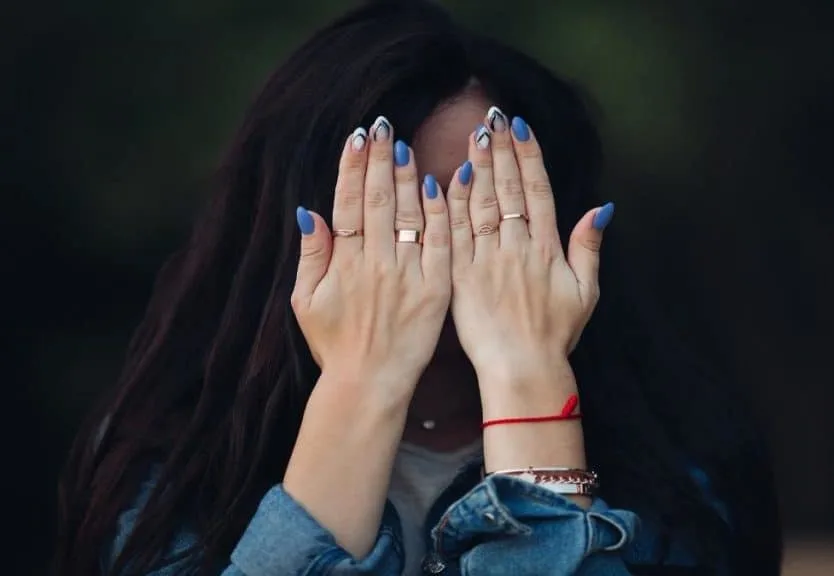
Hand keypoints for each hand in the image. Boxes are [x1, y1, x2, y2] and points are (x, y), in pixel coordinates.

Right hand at [285, 117, 450, 556]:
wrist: (369, 384)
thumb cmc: (335, 345)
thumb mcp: (305, 301)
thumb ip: (311, 255)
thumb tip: (309, 212)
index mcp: (345, 261)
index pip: (349, 202)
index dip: (352, 166)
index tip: (357, 136)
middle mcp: (377, 261)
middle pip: (379, 199)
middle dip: (380, 158)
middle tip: (383, 125)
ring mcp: (408, 273)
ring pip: (410, 213)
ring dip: (408, 175)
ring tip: (406, 144)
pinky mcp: (436, 289)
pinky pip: (440, 243)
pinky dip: (440, 213)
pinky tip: (440, 183)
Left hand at [446, 107, 613, 382]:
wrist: (522, 369)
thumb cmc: (555, 334)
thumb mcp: (586, 292)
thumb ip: (589, 247)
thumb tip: (601, 208)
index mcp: (547, 248)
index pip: (538, 191)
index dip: (529, 156)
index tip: (520, 127)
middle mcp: (517, 247)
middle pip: (508, 189)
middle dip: (501, 150)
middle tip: (491, 117)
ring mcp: (487, 261)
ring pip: (481, 205)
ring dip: (477, 167)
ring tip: (473, 136)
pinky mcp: (460, 277)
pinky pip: (454, 235)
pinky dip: (450, 206)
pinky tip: (445, 178)